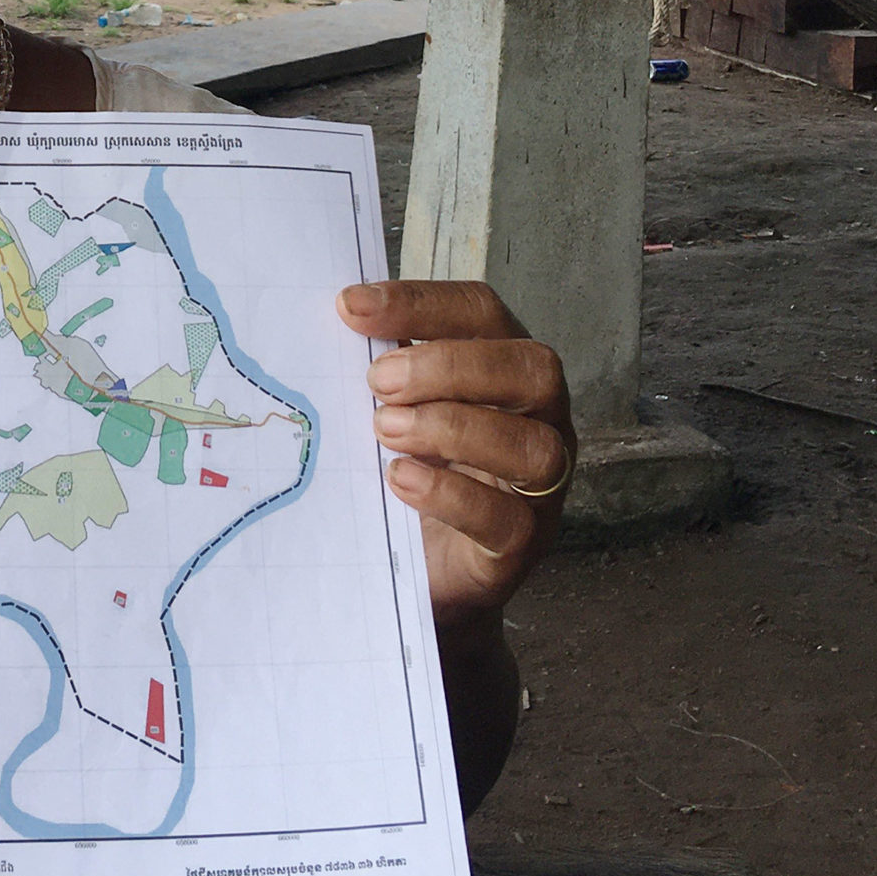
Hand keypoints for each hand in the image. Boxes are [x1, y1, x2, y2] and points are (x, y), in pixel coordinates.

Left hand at [336, 279, 573, 628]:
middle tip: (376, 381)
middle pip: (530, 369)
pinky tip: (399, 480)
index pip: (483, 312)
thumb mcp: (399, 408)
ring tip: (383, 430)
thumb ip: (383, 369)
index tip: (351, 306)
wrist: (424, 572)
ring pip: (531, 445)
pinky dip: (449, 494)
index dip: (421, 303)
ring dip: (451, 428)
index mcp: (506, 368)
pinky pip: (505, 516)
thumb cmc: (414, 468)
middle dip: (447, 366)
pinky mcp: (522, 542)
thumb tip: (335, 319)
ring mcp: (541, 484)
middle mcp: (540, 418)